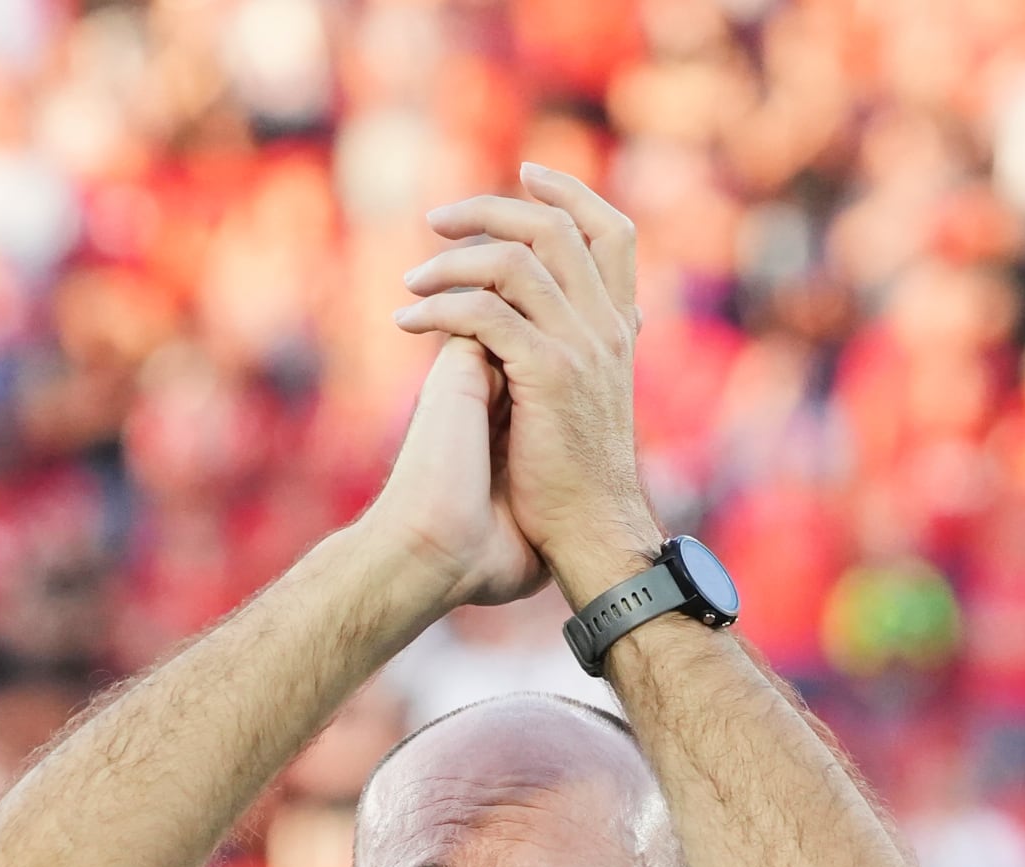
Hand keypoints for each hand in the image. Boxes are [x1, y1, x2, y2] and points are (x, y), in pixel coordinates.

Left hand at [393, 166, 660, 607]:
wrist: (590, 535)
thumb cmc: (573, 481)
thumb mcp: (580, 402)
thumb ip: (565, 350)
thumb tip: (523, 321)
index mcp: (618, 329)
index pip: (611, 232)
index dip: (569, 193)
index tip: (525, 174)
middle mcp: (607, 328)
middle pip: (554, 228)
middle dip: (489, 212)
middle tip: (435, 223)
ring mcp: (582, 348)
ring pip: (515, 261)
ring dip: (452, 262)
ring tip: (411, 281)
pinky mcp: (548, 375)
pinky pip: (485, 314)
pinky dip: (438, 309)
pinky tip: (406, 322)